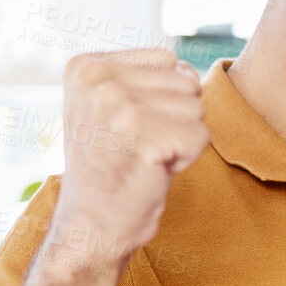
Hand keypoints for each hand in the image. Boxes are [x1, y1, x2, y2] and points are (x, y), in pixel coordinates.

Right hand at [52, 48, 209, 257]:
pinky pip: (200, 136)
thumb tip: (189, 69)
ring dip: (181, 139)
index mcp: (86, 66)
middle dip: (175, 119)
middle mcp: (97, 79)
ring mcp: (118, 106)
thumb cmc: (110, 168)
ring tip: (144, 157)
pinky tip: (152, 170)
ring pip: (197, 107)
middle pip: (187, 81)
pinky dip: (186, 159)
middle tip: (138, 147)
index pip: (169, 60)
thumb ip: (141, 78)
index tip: (128, 129)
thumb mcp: (109, 108)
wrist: (91, 225)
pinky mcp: (142, 137)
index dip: (162, 100)